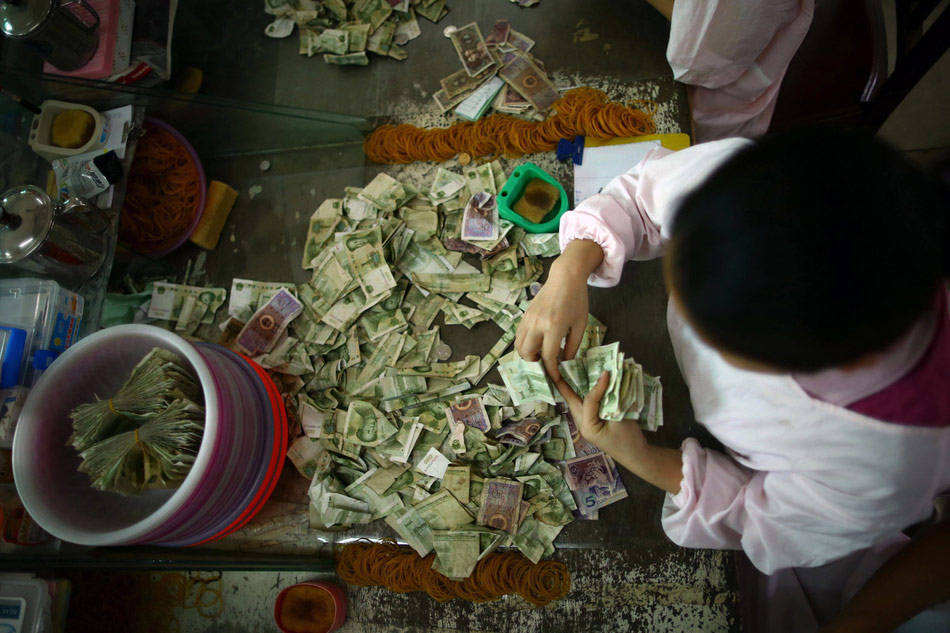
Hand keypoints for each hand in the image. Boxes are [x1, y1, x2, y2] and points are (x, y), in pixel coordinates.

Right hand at [515, 240, 602, 378]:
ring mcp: (528, 319)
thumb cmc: (577, 300)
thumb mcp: (580, 325)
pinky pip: (518, 335)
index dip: (551, 370)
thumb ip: (572, 346)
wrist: (565, 278)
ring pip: (519, 345)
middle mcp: (537, 324)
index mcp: (554, 327)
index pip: (548, 356)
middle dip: (535, 363)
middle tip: (545, 365)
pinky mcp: (525, 315)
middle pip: (527, 353)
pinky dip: (524, 343)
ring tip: (539, 355)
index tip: (555, 377)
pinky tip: (536, 343)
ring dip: (527, 354)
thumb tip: (565, 362)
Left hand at [555, 371, 683, 494]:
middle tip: (565, 362)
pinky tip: (595, 379)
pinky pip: (590, 400)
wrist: (637, 455)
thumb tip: (607, 378)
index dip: (596, 386)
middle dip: (567, 381)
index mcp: (586, 425)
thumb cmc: (627, 441)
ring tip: (576, 366)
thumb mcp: (619, 421)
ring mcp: (589, 419)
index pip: (588, 401)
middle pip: (571, 397)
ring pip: (579, 398)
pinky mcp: (596, 416)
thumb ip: (610, 401)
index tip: (605, 373)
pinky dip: (592, 389)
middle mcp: (583, 421)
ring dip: (578, 383)